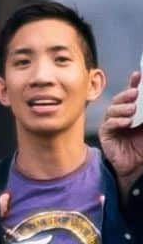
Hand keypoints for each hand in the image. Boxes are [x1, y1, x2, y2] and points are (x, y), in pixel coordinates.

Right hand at [99, 71, 142, 193]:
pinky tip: (126, 123)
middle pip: (119, 99)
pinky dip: (117, 122)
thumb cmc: (142, 147)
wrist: (136, 167)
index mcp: (133, 111)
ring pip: (112, 110)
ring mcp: (112, 125)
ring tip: (132, 110)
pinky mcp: (105, 135)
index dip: (133, 84)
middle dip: (126, 94)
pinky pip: (108, 125)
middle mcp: (121, 116)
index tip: (137, 76)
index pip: (132, 94)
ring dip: (122, 108)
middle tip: (135, 93)